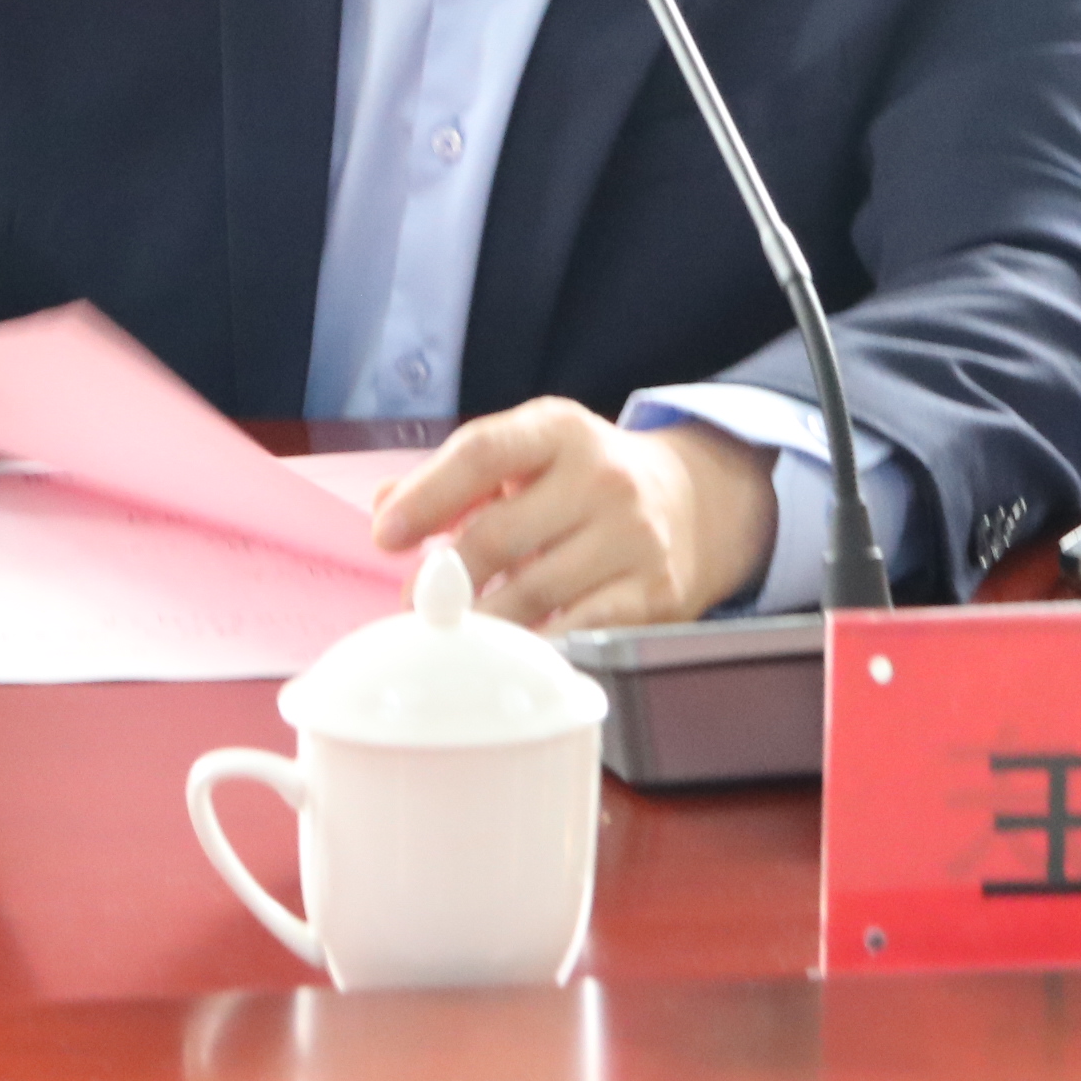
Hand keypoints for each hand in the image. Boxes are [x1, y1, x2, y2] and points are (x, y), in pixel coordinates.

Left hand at [365, 398, 777, 628]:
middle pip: (498, 536)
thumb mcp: (528, 455)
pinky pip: (576, 633)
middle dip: (443, 580)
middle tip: (415, 604)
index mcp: (560, 430)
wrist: (694, 503)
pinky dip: (532, 648)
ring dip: (478, 623)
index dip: (427, 496)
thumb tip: (387, 509)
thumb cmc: (583, 481)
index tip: (386, 536)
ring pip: (532, 595)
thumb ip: (455, 478)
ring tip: (452, 632)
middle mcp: (603, 477)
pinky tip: (508, 650)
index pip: (483, 452)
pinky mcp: (654, 595)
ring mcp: (634, 538)